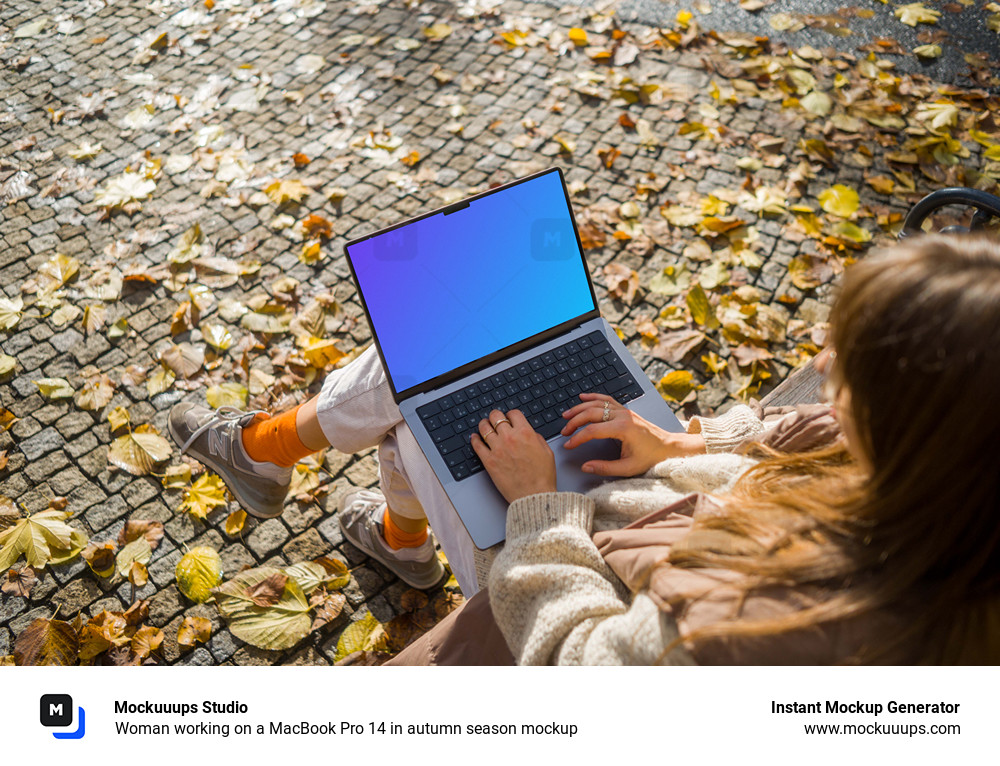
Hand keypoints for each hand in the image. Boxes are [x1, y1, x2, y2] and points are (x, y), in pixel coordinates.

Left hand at [471, 409, 556, 502]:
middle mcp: (510, 438)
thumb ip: (537, 438)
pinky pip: (477, 445)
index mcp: (526, 433)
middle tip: (494, 419)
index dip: (511, 415)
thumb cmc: (542, 477)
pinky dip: (474, 439)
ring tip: (484, 426)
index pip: (513, 413)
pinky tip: (475, 438)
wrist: (534, 495)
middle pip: (496, 416)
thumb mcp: (547, 452)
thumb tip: (529, 433)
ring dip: (484, 425)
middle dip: (495, 416)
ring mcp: (497, 449)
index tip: (509, 418)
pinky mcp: (489, 461)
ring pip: (484, 428)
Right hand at [560, 393, 705, 476]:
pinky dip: (593, 397)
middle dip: (574, 422)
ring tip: (566, 415)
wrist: (668, 448)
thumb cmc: (650, 457)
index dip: (578, 438)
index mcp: (623, 428)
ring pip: (596, 404)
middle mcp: (622, 416)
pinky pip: (606, 399)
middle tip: (564, 431)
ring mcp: (624, 410)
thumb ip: (605, 468)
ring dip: (579, 408)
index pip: (593, 430)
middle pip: (591, 413)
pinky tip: (582, 397)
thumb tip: (586, 467)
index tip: (569, 445)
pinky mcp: (625, 410)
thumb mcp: (628, 468)